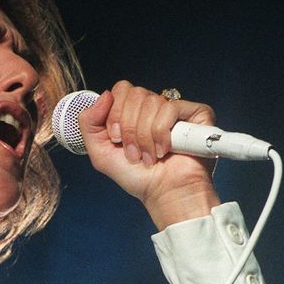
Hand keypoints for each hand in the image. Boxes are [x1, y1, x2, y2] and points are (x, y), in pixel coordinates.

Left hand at [78, 80, 220, 229]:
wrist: (163, 193)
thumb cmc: (136, 176)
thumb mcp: (100, 152)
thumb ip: (89, 122)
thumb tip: (105, 95)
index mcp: (133, 111)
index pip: (121, 90)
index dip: (115, 113)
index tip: (116, 139)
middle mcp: (153, 106)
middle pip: (134, 93)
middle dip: (129, 128)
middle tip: (134, 152)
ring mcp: (175, 109)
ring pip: (151, 102)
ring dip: (144, 136)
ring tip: (149, 156)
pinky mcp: (195, 113)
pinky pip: (170, 108)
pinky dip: (161, 134)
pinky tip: (165, 150)